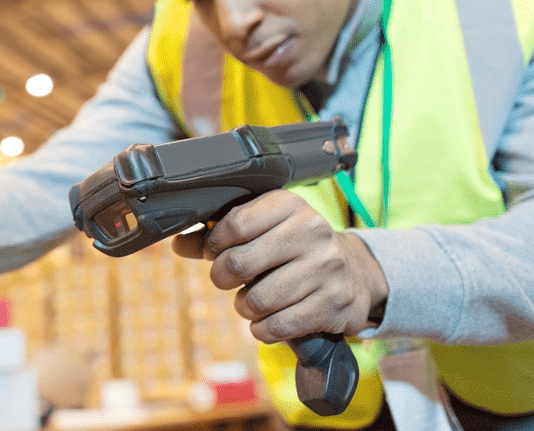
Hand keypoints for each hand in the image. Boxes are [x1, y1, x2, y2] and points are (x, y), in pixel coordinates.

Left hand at [171, 190, 386, 343]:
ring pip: (256, 300)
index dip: (214, 244)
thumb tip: (178, 243)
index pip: (234, 224)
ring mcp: (325, 268)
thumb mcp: (262, 229)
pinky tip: (267, 320)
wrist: (354, 272)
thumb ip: (217, 235)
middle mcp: (311, 231)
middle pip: (239, 263)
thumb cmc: (293, 248)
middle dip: (222, 278)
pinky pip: (277, 326)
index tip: (215, 252)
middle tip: (228, 280)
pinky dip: (262, 329)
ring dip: (244, 306)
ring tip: (252, 299)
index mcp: (289, 204)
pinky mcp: (332, 304)